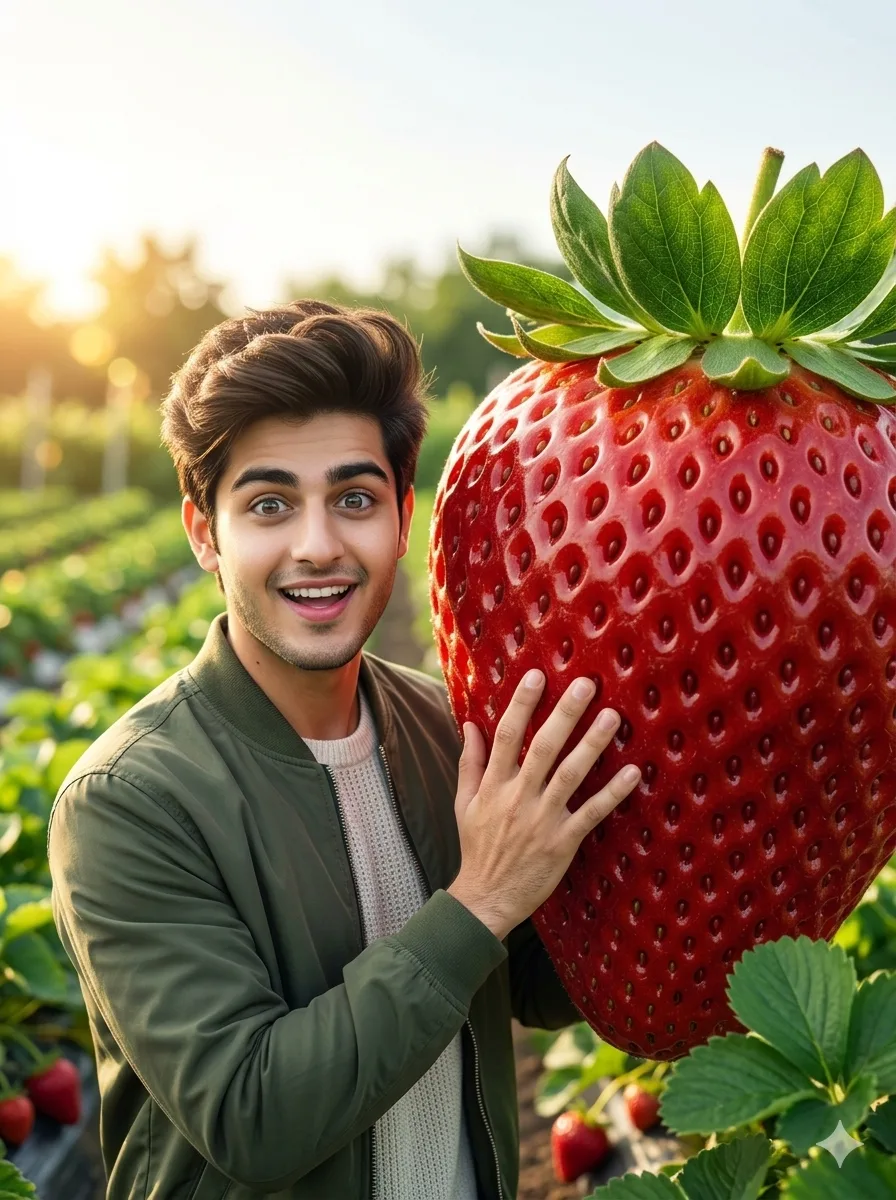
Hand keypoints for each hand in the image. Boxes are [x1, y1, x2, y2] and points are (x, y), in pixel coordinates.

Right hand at [447, 670, 639, 939]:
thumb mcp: (465, 802)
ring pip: (570, 774)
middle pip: (543, 748)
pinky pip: (592, 812)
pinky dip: (613, 793)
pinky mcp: (563, 842)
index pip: (507, 736)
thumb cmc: (477, 847)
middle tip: (586, 684)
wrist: (487, 897)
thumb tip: (470, 724)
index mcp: (494, 785)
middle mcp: (518, 797)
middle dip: (564, 714)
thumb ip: (470, 762)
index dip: (522, 704)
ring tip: (613, 717)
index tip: (537, 676)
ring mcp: (543, 820)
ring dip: (593, 744)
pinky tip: (633, 773)